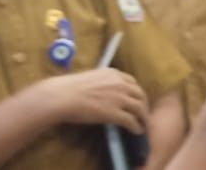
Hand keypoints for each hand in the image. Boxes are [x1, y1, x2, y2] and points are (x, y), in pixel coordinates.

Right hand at [29, 68, 149, 133]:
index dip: (136, 92)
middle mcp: (120, 84)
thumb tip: (103, 89)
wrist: (62, 96)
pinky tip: (137, 131)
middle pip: (140, 94)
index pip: (133, 82)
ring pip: (139, 108)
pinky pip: (131, 120)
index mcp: (114, 74)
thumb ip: (102, 82)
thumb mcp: (91, 78)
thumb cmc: (69, 87)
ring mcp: (119, 98)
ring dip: (143, 117)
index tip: (136, 98)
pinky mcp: (115, 113)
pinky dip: (136, 126)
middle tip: (143, 112)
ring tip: (143, 124)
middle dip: (143, 104)